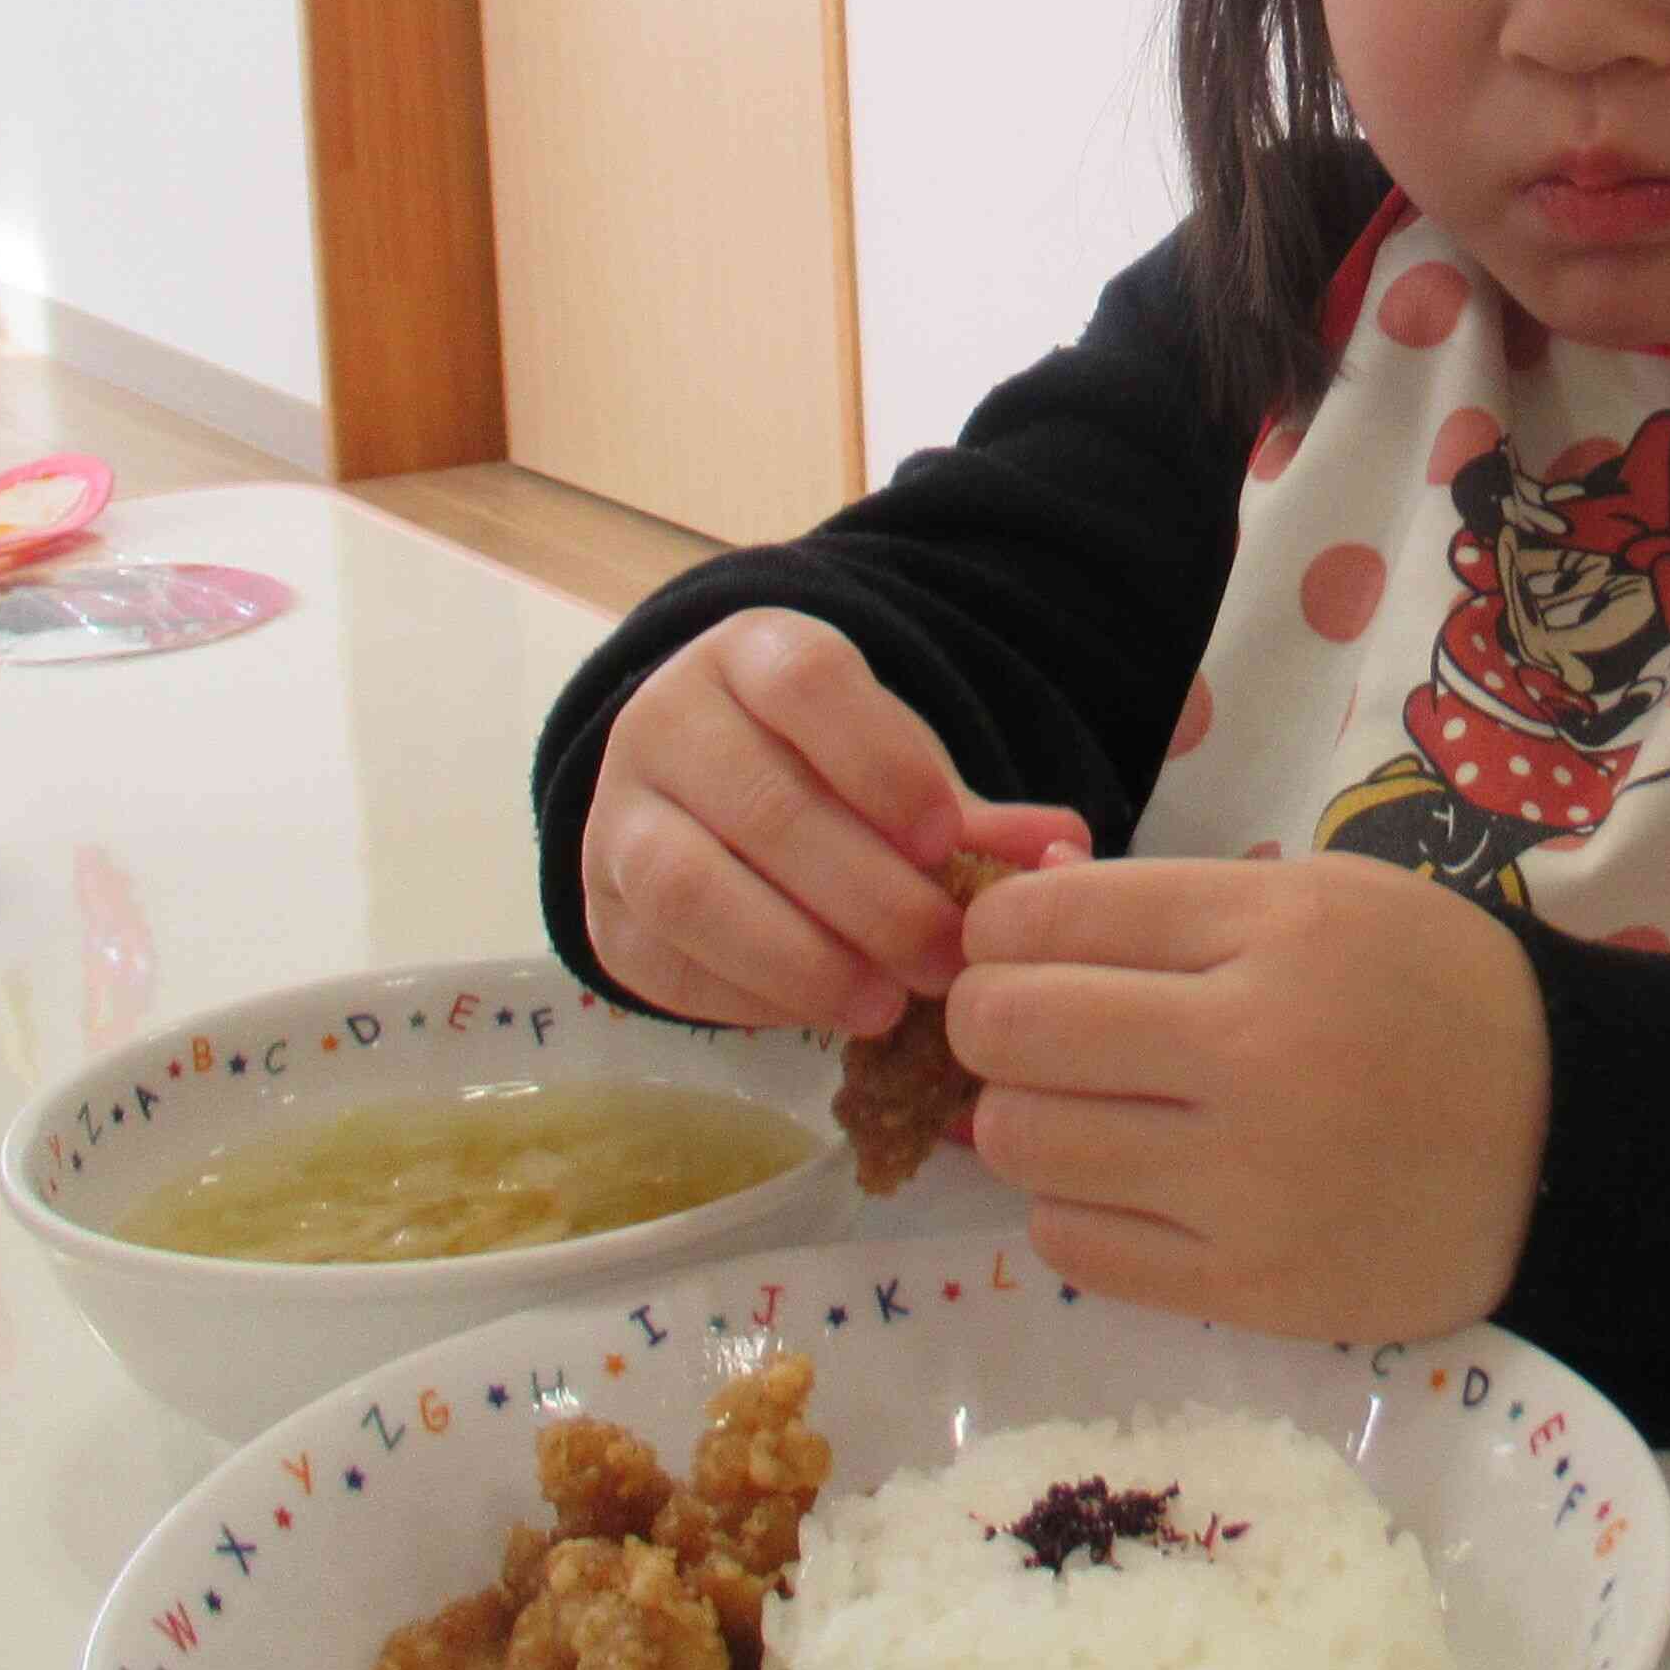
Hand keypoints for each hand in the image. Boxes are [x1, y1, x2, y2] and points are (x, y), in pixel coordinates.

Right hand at [576, 612, 1086, 1031]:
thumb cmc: (827, 773)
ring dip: (798, 958)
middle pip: (764, 805)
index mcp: (753, 655)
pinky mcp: (602, 909)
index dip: (883, 764)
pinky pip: (664, 961)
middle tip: (943, 960)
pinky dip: (749, 999)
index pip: (808, 685)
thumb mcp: (901, 768)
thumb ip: (980, 813)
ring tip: (882, 1005)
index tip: (946, 839)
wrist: (703, 792)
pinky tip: (821, 1014)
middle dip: (869, 897)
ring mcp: (620, 815)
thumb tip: (1067, 853)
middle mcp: (668, 721)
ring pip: (690, 888)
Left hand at [943, 855, 1549, 1346]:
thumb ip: (1177, 903)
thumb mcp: (1328, 898)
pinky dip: (1071, 1208)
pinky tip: (1124, 1183)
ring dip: (1022, 1121)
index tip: (1005, 948)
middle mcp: (1255, 1052)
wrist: (1568, 1141)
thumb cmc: (1435, 998)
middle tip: (1020, 1032)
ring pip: (1025, 1145)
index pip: (1052, 918)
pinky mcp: (1252, 1288)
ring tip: (1079, 1110)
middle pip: (1011, 1030)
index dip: (995, 931)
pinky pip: (1076, 1246)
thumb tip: (1010, 920)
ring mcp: (1250, 1182)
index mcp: (1280, 930)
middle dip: (985, 1021)